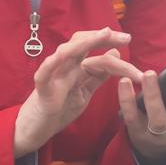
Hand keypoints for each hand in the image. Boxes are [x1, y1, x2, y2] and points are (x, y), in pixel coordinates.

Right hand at [14, 28, 142, 156]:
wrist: (37, 129)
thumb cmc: (59, 109)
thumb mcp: (85, 91)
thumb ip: (99, 75)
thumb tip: (115, 53)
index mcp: (76, 67)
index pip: (94, 50)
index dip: (111, 43)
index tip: (128, 39)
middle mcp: (65, 67)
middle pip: (82, 44)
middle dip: (103, 38)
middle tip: (126, 38)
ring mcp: (53, 77)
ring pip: (65, 53)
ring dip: (83, 44)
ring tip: (100, 36)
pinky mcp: (43, 90)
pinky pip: (44, 75)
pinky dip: (50, 65)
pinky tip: (59, 56)